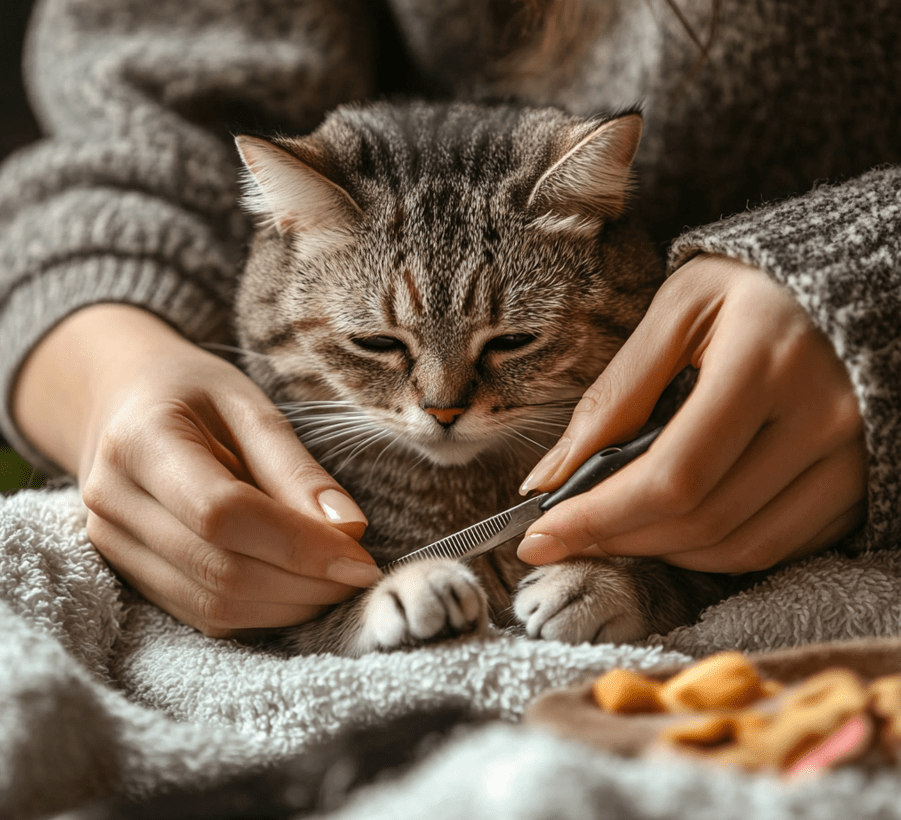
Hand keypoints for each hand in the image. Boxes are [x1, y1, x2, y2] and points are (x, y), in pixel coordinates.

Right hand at [14, 305, 379, 635]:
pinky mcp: (131, 574)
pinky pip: (203, 614)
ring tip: (336, 582)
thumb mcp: (250, 406)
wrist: (128, 404)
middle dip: (304, 583)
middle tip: (360, 574)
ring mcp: (113, 545)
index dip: (300, 545)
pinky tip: (299, 590)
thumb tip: (349, 530)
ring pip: (212, 604)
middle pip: (219, 570)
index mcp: (141, 442)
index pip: (224, 514)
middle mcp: (114, 501)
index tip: (361, 557)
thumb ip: (296, 468)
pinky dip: (262, 612)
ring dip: (289, 606)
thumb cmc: (197, 395)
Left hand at [516, 254, 867, 573]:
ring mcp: (852, 460)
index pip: (673, 477)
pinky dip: (714, 549)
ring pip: (741, 547)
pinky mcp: (862, 484)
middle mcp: (823, 420)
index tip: (542, 537)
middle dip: (619, 537)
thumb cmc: (755, 286)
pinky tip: (674, 524)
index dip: (599, 518)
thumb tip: (549, 477)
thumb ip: (614, 395)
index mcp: (767, 364)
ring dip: (663, 551)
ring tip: (615, 526)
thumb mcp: (677, 311)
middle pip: (703, 521)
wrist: (857, 278)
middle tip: (567, 534)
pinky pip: (779, 546)